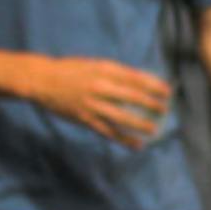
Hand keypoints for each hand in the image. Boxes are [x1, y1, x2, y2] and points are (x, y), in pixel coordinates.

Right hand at [31, 56, 171, 147]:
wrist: (42, 80)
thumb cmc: (72, 70)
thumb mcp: (96, 65)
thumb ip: (118, 73)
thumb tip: (144, 82)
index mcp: (104, 70)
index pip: (136, 78)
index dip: (154, 86)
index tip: (168, 91)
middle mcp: (100, 86)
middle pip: (132, 97)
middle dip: (151, 104)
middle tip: (165, 109)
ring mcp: (92, 104)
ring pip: (121, 117)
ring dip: (140, 124)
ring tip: (154, 129)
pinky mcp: (85, 119)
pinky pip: (108, 131)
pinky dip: (124, 139)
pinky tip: (138, 145)